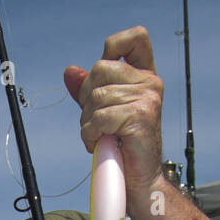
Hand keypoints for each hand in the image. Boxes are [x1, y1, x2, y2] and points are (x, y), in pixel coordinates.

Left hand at [64, 25, 164, 209]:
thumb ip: (88, 90)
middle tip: (96, 122)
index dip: (113, 46)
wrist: (139, 181)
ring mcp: (147, 98)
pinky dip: (91, 134)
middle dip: (86, 98)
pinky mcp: (140, 117)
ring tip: (100, 136)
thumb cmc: (123, 148)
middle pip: (100, 69)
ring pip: (96, 96)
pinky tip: (99, 144)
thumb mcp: (103, 112)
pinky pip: (100, 117)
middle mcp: (150, 83)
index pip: (135, 37)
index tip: (103, 76)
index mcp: (145, 76)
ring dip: (88, 121)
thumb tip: (69, 72)